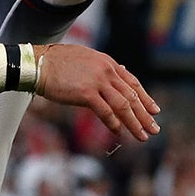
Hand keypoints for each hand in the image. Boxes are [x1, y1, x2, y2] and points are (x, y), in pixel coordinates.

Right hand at [33, 46, 158, 144]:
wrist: (40, 64)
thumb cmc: (58, 64)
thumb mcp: (86, 60)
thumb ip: (102, 68)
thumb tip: (117, 72)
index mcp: (108, 63)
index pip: (132, 83)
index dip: (145, 98)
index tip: (154, 110)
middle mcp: (107, 71)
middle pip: (132, 96)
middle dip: (144, 115)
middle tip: (154, 129)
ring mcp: (98, 82)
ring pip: (123, 105)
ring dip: (134, 123)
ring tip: (142, 135)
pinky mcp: (86, 93)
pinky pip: (106, 111)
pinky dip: (114, 124)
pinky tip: (119, 133)